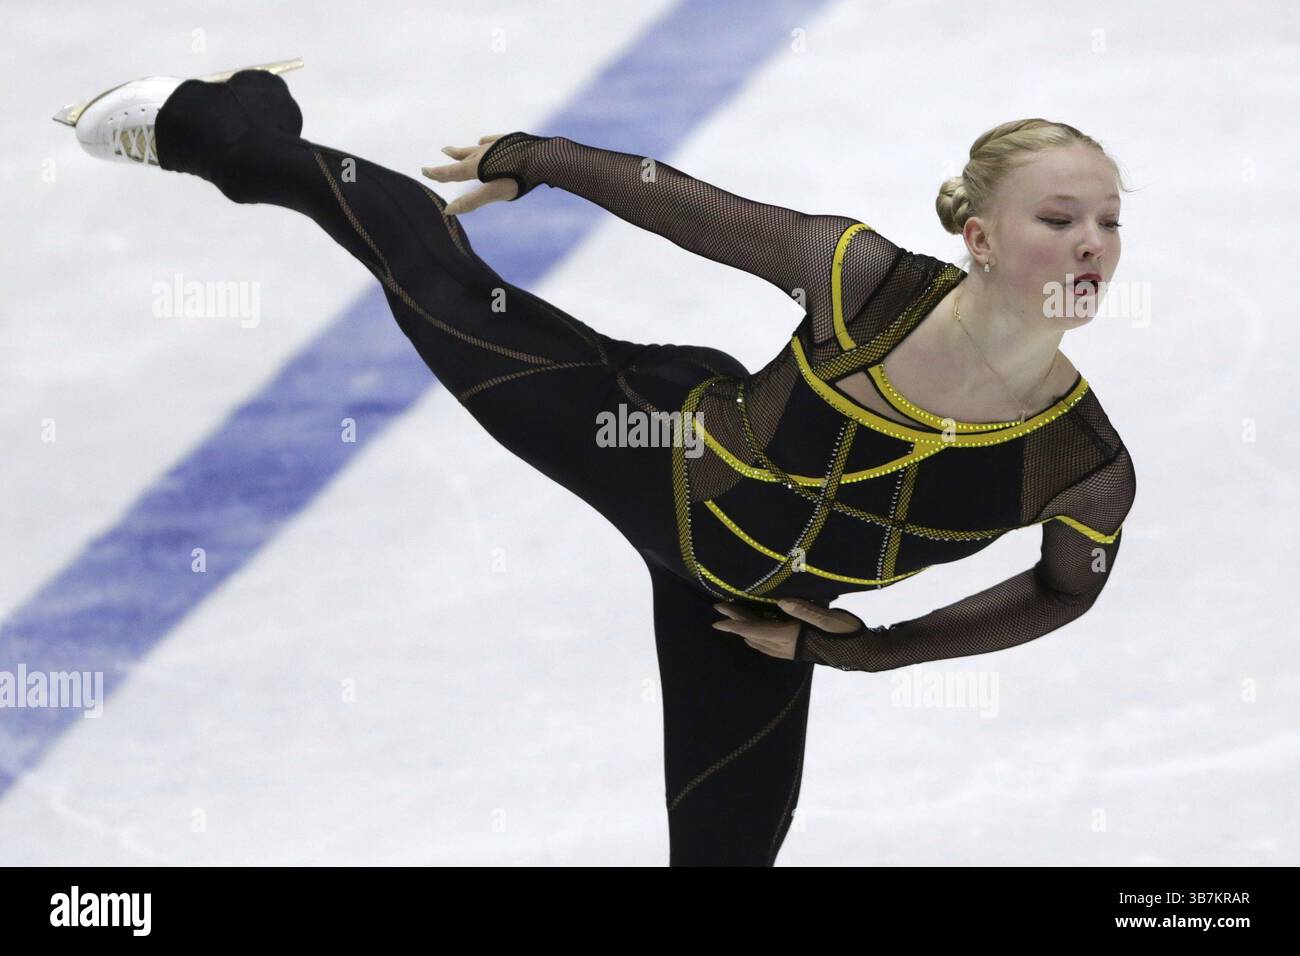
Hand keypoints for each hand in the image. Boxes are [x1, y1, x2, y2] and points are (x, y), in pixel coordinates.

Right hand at [421, 134, 518, 214]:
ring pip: (475, 148)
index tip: (424, 170)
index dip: (438, 173)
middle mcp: (482, 153)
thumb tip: (448, 211)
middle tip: (440, 154)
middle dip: (450, 159)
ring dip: (463, 150)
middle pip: (462, 157)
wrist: (542, 156)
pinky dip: (485, 142)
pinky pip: (492, 140)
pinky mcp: (508, 141)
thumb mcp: (493, 193)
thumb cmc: (517, 178)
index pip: (452, 172)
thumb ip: (471, 202)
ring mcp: (496, 145)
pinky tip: (484, 140)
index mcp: (476, 167)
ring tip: (453, 150)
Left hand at [711, 597, 866, 660]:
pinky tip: (758, 629)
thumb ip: (804, 610)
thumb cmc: (846, 634)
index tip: (716, 621)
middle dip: (735, 621)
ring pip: (759, 640)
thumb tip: (781, 602)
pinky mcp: (795, 650)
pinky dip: (756, 634)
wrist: (861, 652)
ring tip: (734, 615)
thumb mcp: (827, 618)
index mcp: (789, 637)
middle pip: (752, 634)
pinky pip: (767, 643)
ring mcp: (789, 650)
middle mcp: (785, 646)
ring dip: (744, 628)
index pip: (754, 631)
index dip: (734, 625)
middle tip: (720, 606)